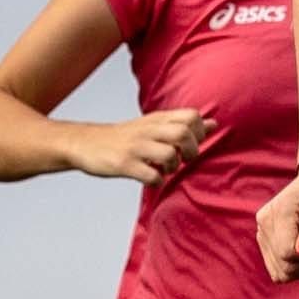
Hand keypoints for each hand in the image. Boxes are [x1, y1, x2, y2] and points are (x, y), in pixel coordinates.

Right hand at [75, 107, 214, 189]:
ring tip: (165, 170)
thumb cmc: (126, 137)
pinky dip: (157, 182)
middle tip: (184, 160)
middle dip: (192, 151)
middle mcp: (148, 130)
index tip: (192, 144)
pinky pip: (151, 176)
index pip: (191, 116)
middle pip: (184, 133)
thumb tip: (213, 123)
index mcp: (157, 119)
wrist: (85, 143)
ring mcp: (135, 147)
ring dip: (173, 168)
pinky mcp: (124, 164)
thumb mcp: (153, 125)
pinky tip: (152, 180)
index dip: (200, 132)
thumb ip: (182, 125)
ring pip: (169, 155)